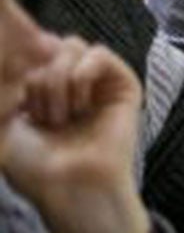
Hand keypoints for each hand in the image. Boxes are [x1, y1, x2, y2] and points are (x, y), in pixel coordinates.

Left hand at [0, 34, 150, 232]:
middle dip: (36, 80)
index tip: (19, 104)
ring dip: (57, 82)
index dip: (20, 67)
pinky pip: (99, 54)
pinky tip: (79, 107)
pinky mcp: (123, 84)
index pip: (30, 51)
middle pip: (48, 45)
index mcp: (41, 88)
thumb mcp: (4, 122)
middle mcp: (70, 81)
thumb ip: (6, 86)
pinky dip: (81, 75)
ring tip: (60, 118)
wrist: (69, 187)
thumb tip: (24, 50)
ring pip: (71, 46)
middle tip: (41, 118)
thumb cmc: (35, 166)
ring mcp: (97, 81)